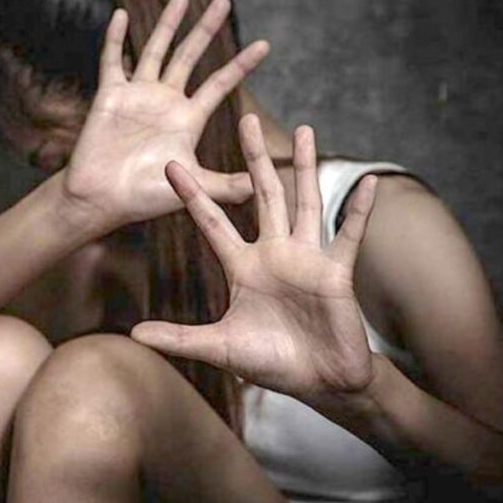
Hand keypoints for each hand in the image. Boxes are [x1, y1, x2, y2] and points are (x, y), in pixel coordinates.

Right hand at [62, 0, 269, 232]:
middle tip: (223, 2)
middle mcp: (164, 102)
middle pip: (189, 57)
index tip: (265, 45)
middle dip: (206, 30)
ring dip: (168, 25)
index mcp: (187, 120)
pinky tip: (121, 15)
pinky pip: (112, 60)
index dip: (240, 65)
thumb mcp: (192, 187)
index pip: (219, 84)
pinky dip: (115, 38)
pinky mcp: (110, 96)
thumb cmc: (144, 197)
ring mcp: (137, 96)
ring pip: (155, 51)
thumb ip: (224, 185)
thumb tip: (260, 186)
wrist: (102, 200)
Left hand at [130, 115, 379, 402]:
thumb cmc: (270, 361)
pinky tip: (368, 182)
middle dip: (253, 158)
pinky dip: (359, 210)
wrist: (318, 383)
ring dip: (305, 167)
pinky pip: (349, 235)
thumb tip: (134, 335)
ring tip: (305, 129)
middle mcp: (273, 253)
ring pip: (305, 202)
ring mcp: (306, 258)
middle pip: (261, 195)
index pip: (211, 222)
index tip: (171, 164)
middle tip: (246, 119)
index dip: (193, 195)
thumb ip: (179, 338)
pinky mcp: (336, 272)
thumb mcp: (219, 347)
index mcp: (241, 266)